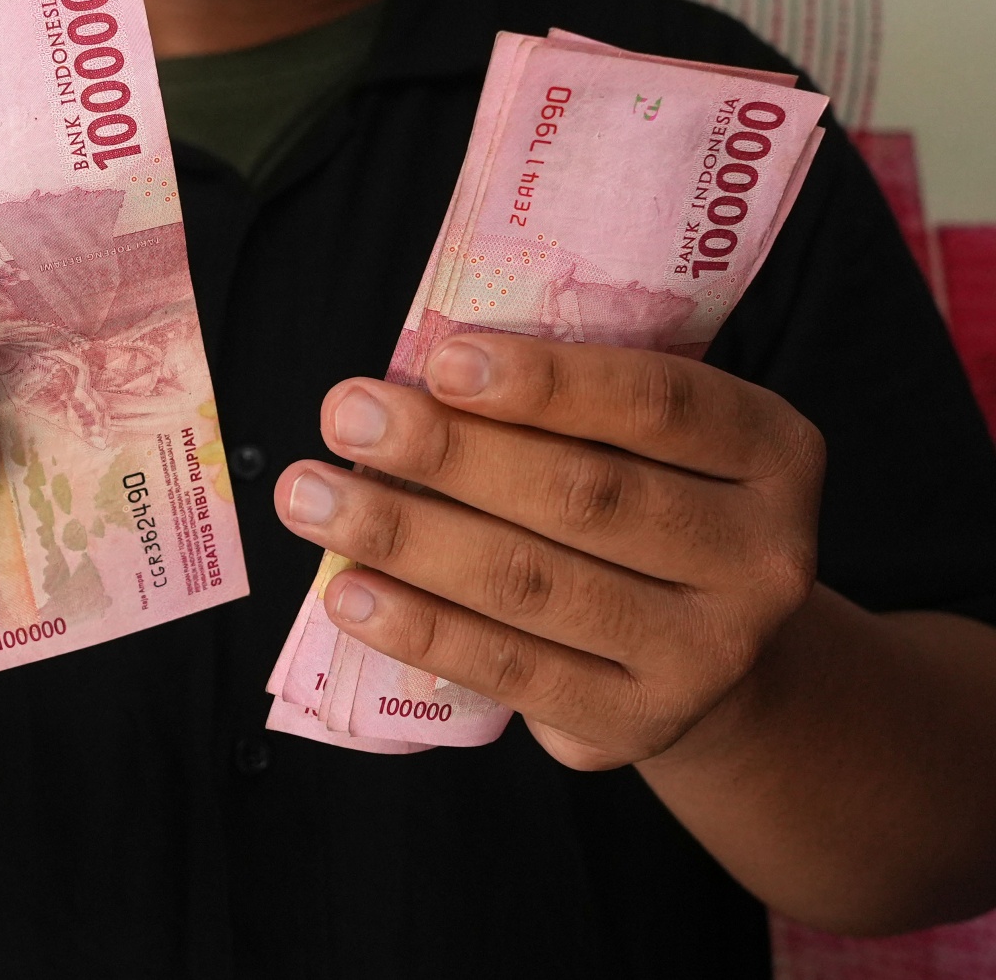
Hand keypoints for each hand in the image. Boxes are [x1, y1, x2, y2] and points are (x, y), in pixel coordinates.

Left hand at [275, 335, 825, 769]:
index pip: (659, 403)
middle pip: (584, 495)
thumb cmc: (644, 500)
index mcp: (771, 451)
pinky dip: (419, 628)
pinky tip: (346, 591)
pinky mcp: (637, 723)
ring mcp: (708, 654)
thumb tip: (412, 377)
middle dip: (448, 452)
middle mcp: (762, 556)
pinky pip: (511, 670)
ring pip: (533, 584)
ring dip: (406, 535)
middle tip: (344, 414)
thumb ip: (564, 404)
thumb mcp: (642, 438)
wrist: (707, 649)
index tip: (441, 360)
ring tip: (310, 497)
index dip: (548, 383)